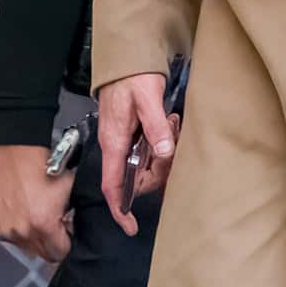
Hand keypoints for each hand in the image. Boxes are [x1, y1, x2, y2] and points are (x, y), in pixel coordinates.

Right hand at [0, 144, 74, 263]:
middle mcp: (23, 232)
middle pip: (46, 255)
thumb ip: (75, 219)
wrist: (20, 158)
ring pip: (31, 250)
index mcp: (43, 225)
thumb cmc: (48, 172)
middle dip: (55, 244)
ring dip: (39, 240)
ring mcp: (9, 232)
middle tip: (59, 226)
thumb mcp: (71, 195)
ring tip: (43, 218)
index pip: (62, 253)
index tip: (70, 232)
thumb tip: (78, 234)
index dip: (70, 243)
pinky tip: (29, 216)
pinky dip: (25, 234)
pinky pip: (17, 241)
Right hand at [98, 74, 177, 236]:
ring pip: (147, 164)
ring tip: (170, 122)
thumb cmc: (133, 77)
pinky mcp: (135, 134)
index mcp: (114, 142)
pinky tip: (169, 123)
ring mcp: (126, 141)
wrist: (127, 60)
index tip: (131, 226)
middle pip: (137, 177)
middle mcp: (117, 146)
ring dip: (164, 152)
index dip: (120, 208)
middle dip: (159, 169)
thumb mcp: (147, 99)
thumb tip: (164, 153)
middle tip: (172, 140)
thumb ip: (155, 126)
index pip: (112, 185)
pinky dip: (163, 143)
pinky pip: (150, 151)